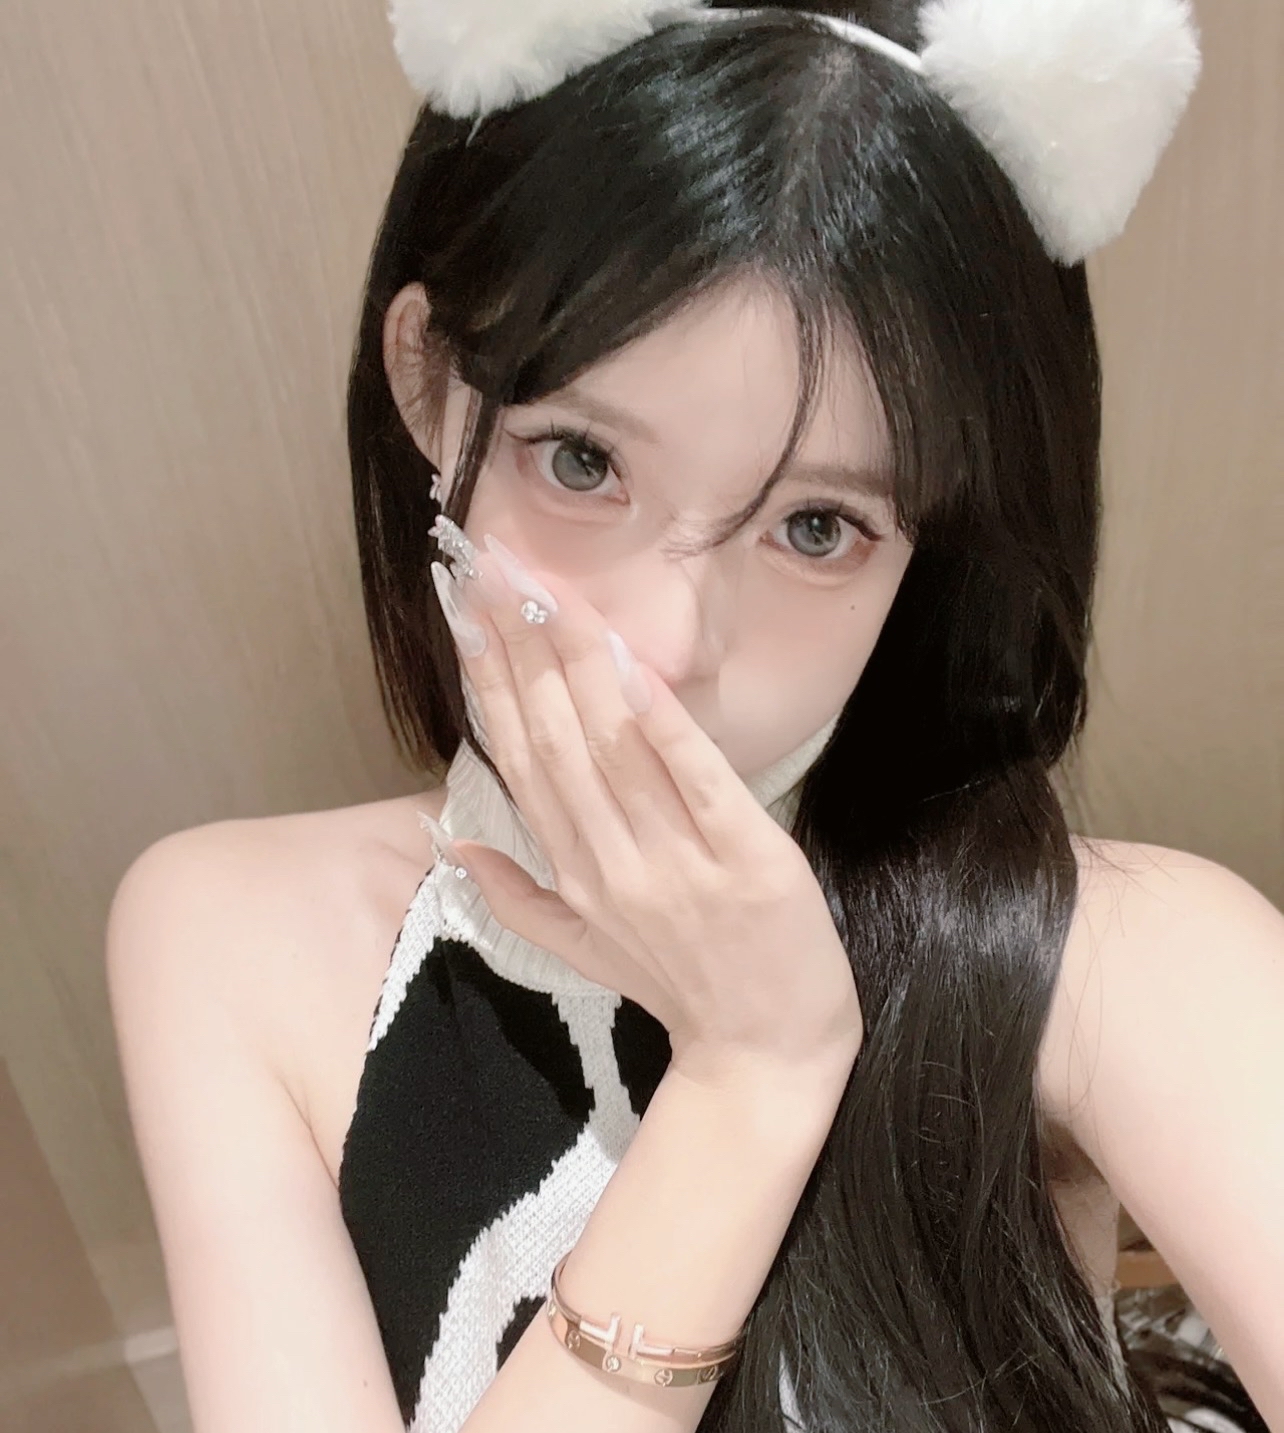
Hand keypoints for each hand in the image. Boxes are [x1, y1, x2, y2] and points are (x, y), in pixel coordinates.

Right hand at [427, 527, 862, 1085]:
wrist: (765, 1052)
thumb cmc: (678, 985)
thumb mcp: (581, 951)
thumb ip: (515, 895)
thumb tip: (448, 839)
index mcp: (572, 869)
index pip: (519, 755)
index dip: (491, 677)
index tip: (468, 607)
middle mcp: (608, 860)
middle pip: (553, 736)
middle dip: (522, 645)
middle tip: (495, 565)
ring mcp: (675, 861)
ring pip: (613, 748)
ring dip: (578, 663)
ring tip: (548, 590)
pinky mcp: (745, 860)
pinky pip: (697, 782)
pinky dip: (663, 725)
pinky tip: (630, 666)